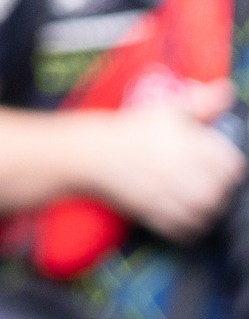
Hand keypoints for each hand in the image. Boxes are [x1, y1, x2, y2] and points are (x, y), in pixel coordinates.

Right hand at [86, 79, 244, 241]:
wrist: (89, 154)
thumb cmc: (129, 131)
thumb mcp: (166, 109)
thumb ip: (201, 101)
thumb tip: (226, 90)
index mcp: (186, 145)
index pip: (229, 164)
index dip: (229, 165)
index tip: (223, 164)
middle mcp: (177, 171)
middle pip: (219, 191)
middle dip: (220, 189)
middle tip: (213, 183)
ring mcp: (163, 194)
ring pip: (203, 212)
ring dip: (209, 209)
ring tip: (203, 201)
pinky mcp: (151, 212)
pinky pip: (182, 229)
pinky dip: (190, 227)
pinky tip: (189, 218)